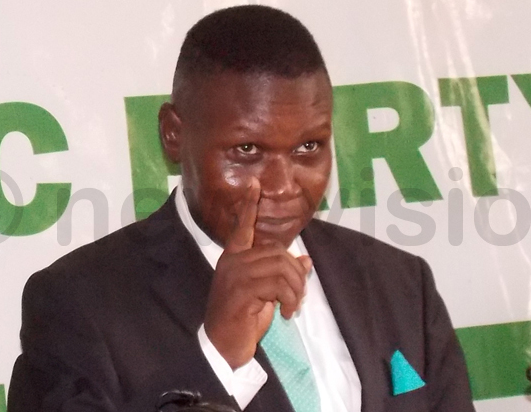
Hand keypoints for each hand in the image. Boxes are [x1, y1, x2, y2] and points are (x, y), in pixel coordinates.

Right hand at [203, 178, 311, 368]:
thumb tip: (306, 259)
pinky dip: (289, 300)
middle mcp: (232, 262)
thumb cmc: (243, 320)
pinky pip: (278, 284)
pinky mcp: (241, 290)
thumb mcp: (267, 295)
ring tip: (292, 306)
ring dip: (295, 289)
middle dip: (296, 275)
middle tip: (297, 297)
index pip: (242, 227)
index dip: (248, 205)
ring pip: (281, 267)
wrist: (224, 346)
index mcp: (234, 259)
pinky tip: (285, 314)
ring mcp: (235, 275)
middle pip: (278, 252)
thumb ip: (282, 275)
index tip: (254, 184)